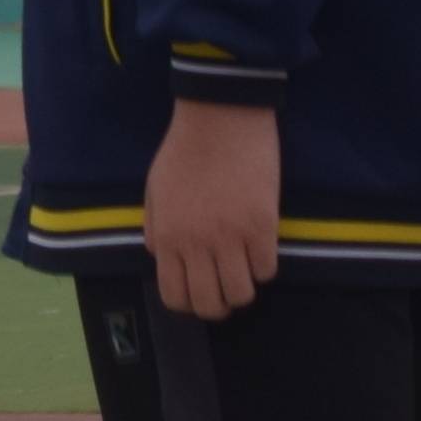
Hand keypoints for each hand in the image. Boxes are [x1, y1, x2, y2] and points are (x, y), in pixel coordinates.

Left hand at [142, 96, 279, 320]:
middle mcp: (195, 244)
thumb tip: (158, 255)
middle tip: (226, 286)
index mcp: (166, 236)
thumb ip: (153, 225)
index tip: (200, 291)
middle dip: (219, 304)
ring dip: (244, 286)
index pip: (174, 296)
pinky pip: (267, 270)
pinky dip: (264, 265)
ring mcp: (230, 238)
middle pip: (209, 305)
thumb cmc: (184, 148)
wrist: (220, 115)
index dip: (189, 303)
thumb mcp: (154, 187)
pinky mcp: (262, 227)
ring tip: (244, 266)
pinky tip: (260, 246)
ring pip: (242, 295)